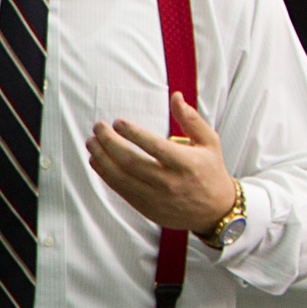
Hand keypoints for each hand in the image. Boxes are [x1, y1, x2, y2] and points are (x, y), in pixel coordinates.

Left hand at [86, 92, 236, 235]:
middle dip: (109, 143)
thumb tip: (176, 96)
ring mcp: (157, 198)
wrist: (214, 211)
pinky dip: (105, 174)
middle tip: (98, 127)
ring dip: (102, 158)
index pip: (156, 147)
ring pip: (121, 178)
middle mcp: (170, 183)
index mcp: (187, 164)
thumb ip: (191, 119)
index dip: (134, 134)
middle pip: (132, 162)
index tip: (117, 122)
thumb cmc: (210, 171)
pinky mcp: (146, 208)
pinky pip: (120, 190)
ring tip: (92, 142)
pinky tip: (97, 159)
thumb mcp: (209, 143)